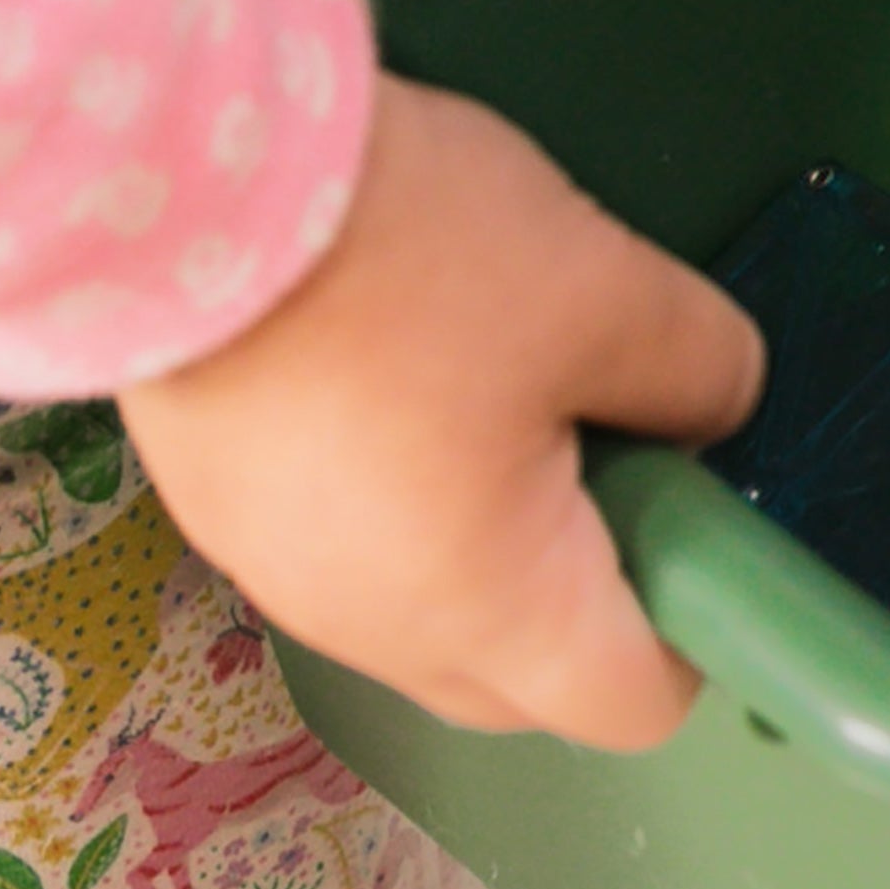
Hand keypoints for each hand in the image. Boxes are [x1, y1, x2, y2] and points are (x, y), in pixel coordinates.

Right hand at [122, 78, 761, 746]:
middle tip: (606, 437)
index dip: (698, 625)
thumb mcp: (609, 291)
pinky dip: (400, 494)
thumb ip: (700, 373)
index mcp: (493, 612)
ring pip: (436, 610)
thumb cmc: (411, 260)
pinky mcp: (221, 510)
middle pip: (530, 677)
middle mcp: (381, 632)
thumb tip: (712, 413)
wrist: (177, 184)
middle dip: (596, 589)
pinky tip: (397, 367)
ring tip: (496, 382)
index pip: (635, 704)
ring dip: (493, 537)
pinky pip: (350, 544)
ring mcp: (284, 579)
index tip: (700, 512)